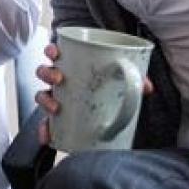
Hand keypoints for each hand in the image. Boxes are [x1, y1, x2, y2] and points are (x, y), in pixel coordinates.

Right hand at [34, 42, 153, 145]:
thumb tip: (147, 87)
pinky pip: (47, 123)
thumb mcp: (122, 82)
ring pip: (41, 94)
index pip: (55, 53)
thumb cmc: (109, 89)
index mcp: (71, 66)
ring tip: (55, 108)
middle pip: (44, 71)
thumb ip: (135, 80)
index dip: (51, 50)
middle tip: (59, 79)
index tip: (56, 53)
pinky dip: (45, 130)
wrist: (109, 115)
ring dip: (44, 100)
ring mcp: (57, 99)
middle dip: (47, 73)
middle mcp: (60, 81)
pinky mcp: (58, 119)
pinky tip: (48, 137)